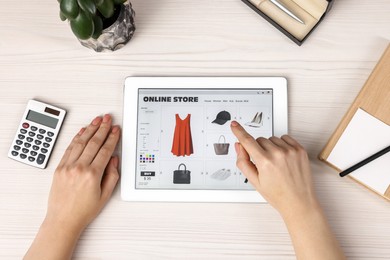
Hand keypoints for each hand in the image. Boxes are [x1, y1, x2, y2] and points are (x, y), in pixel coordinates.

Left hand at [45, 114, 120, 232]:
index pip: (105, 150)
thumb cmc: (83, 211)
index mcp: (92, 174)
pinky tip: (82, 131)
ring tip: (96, 120)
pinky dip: (76, 138)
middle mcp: (79, 168)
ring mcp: (67, 166)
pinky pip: (69, 148)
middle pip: (93, 142)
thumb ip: (112, 176)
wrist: (63, 219)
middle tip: (107, 118)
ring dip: (89, 129)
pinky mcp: (59, 167)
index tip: (116, 130)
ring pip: (80, 142)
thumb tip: (114, 160)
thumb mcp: (105, 196)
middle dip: (102, 128)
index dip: (112, 138)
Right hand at [230, 121, 318, 218]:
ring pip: (272, 138)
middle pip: (259, 140)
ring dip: (270, 147)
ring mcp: (290, 151)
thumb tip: (239, 146)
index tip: (234, 125)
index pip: (247, 141)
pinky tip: (283, 157)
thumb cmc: (278, 194)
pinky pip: (285, 138)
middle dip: (258, 149)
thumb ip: (243, 162)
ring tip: (275, 163)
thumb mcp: (255, 181)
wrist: (299, 202)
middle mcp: (278, 154)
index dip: (239, 131)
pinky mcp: (300, 150)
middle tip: (263, 164)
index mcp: (265, 162)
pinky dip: (281, 145)